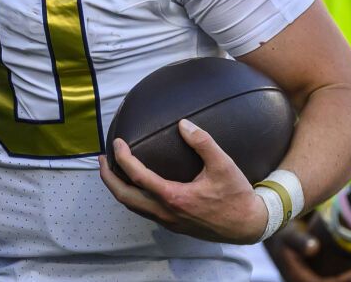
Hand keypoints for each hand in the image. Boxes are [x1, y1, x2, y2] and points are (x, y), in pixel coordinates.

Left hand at [99, 122, 267, 243]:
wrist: (249, 226)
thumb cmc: (237, 196)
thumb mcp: (224, 166)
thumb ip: (203, 143)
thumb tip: (183, 124)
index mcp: (174, 198)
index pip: (137, 176)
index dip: (122, 158)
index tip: (117, 142)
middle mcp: (166, 212)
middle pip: (124, 197)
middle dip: (107, 177)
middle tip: (101, 159)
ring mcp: (168, 221)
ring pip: (132, 207)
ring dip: (118, 188)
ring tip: (112, 170)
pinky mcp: (173, 225)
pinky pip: (144, 211)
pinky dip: (133, 196)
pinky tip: (137, 184)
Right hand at [269, 214, 350, 281]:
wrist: (266, 226)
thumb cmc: (279, 228)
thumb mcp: (288, 233)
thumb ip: (300, 240)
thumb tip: (315, 248)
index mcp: (295, 276)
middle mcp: (299, 280)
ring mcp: (304, 277)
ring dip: (348, 280)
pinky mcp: (309, 272)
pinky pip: (328, 278)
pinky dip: (342, 275)